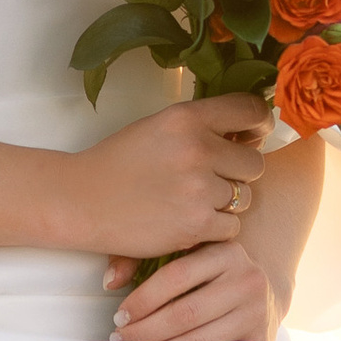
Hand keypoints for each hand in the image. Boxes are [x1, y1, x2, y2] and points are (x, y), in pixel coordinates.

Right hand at [59, 97, 270, 263]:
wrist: (80, 200)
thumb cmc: (118, 162)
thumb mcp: (158, 126)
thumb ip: (201, 126)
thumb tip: (250, 135)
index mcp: (186, 117)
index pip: (251, 111)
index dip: (260, 124)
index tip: (253, 136)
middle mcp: (197, 149)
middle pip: (254, 163)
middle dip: (238, 173)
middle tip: (211, 178)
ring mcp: (198, 189)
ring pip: (244, 198)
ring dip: (224, 203)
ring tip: (190, 201)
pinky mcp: (195, 225)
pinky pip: (232, 228)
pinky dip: (214, 229)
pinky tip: (187, 221)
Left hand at [106, 236, 280, 340]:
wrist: (262, 293)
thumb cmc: (209, 273)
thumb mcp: (186, 254)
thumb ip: (143, 259)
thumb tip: (110, 282)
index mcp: (226, 251)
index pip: (176, 275)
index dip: (143, 299)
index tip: (119, 315)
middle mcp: (248, 279)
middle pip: (186, 312)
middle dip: (146, 330)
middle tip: (120, 338)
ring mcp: (257, 311)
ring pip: (200, 339)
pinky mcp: (260, 340)